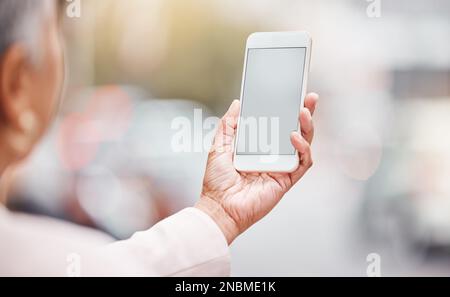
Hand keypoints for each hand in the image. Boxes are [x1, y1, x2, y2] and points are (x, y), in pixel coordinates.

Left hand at [196, 93, 317, 243]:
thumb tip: (237, 104)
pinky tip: (292, 136)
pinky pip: (302, 163)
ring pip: (303, 145)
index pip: (277, 124)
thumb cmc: (217, 181)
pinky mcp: (287, 180)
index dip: (286, 109)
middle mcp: (272, 155)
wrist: (218, 206)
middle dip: (305, 113)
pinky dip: (302, 149)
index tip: (291, 93)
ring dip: (307, 127)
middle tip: (309, 97)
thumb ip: (229, 125)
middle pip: (295, 131)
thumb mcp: (219, 145)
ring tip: (303, 111)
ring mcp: (281, 167)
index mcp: (258, 146)